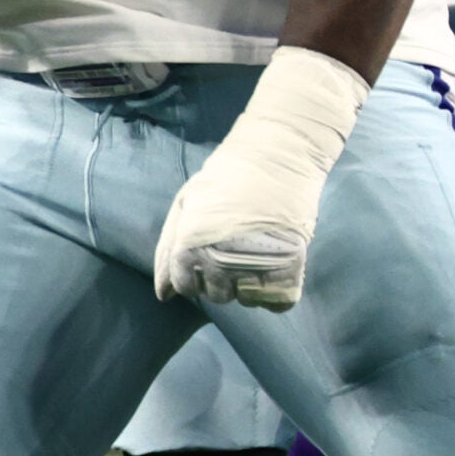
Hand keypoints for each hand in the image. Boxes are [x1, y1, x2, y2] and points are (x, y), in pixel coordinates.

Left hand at [154, 46, 367, 310]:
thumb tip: (165, 295)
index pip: (187, 287)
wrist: (277, 152)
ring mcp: (254, 266)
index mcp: (188, 245)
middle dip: (224, 277)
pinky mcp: (289, 267)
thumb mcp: (186, 204)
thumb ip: (168, 250)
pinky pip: (279, 302)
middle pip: (217, 295)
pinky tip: (276, 266)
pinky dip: (277, 291)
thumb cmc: (227, 175)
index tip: (211, 251)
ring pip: (247, 300)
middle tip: (237, 246)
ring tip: (257, 251)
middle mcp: (218, 261)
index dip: (198, 273)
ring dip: (250, 284)